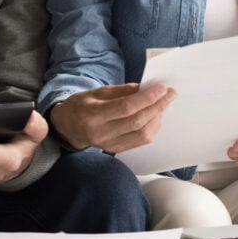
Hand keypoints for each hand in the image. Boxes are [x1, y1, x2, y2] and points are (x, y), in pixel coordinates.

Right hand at [50, 83, 176, 152]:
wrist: (68, 126)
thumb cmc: (82, 105)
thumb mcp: (98, 91)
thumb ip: (123, 91)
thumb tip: (146, 88)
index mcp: (93, 115)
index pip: (126, 107)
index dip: (147, 98)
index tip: (162, 88)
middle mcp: (101, 133)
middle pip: (137, 122)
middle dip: (157, 106)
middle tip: (169, 94)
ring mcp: (108, 145)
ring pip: (142, 135)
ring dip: (157, 118)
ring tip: (162, 104)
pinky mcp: (116, 150)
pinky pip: (139, 141)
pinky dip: (151, 127)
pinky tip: (154, 116)